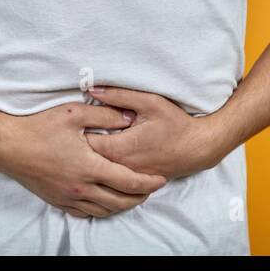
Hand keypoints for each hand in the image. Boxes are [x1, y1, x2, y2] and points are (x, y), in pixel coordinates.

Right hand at [0, 101, 168, 217]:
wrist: (6, 146)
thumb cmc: (38, 127)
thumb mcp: (74, 113)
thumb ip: (105, 114)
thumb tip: (129, 117)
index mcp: (89, 167)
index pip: (128, 181)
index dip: (148, 182)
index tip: (161, 179)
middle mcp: (81, 188)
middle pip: (120, 201)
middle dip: (140, 197)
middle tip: (151, 189)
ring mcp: (68, 197)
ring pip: (104, 210)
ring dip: (122, 205)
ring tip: (132, 195)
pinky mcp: (56, 200)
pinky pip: (84, 213)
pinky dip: (100, 209)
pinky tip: (103, 201)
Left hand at [82, 86, 222, 180]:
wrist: (199, 148)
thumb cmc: (175, 124)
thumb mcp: (149, 102)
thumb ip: (119, 96)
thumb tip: (92, 89)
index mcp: (120, 148)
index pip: (84, 143)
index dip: (74, 133)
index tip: (70, 122)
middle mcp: (120, 167)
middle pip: (87, 160)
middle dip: (77, 146)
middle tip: (71, 132)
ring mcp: (127, 178)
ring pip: (97, 171)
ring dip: (88, 158)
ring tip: (80, 144)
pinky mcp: (133, 181)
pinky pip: (110, 177)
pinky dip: (101, 167)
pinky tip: (98, 156)